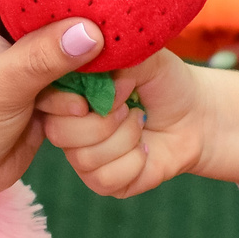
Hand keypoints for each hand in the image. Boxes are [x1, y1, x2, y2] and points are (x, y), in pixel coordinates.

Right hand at [38, 50, 238, 196]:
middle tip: (129, 107)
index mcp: (68, 90)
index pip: (42, 98)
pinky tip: (145, 149)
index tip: (92, 94)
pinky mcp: (102, 181)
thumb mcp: (143, 56)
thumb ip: (116, 56)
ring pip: (84, 159)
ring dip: (125, 138)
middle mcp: (67, 124)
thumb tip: (99, 73)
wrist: (196, 116)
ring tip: (141, 123)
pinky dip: (134, 163)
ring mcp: (82, 156)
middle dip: (103, 120)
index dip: (63, 99)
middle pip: (58, 133)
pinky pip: (105, 179)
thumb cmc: (165, 81)